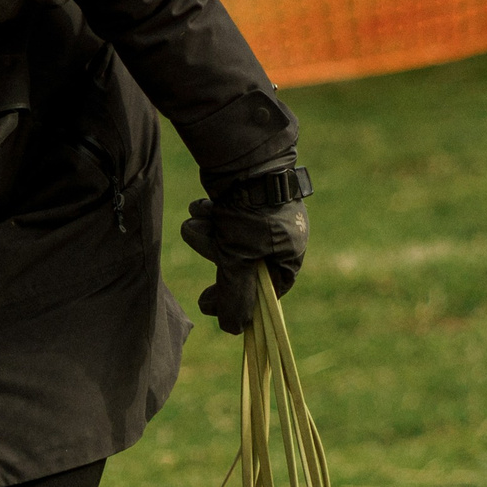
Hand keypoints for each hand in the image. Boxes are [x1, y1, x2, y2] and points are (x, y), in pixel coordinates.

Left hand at [180, 169, 309, 334]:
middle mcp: (277, 234)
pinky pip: (217, 219)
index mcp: (290, 252)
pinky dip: (206, 217)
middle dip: (217, 263)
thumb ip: (236, 296)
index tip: (212, 308)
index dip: (240, 302)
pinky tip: (200, 207)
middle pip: (240, 266)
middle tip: (197, 284)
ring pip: (223, 241)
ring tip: (200, 223)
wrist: (242, 157)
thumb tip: (234, 329)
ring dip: (207, 236)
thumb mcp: (240, 260)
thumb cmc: (250, 212)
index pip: (267, 291)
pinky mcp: (237, 199)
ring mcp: (257, 215)